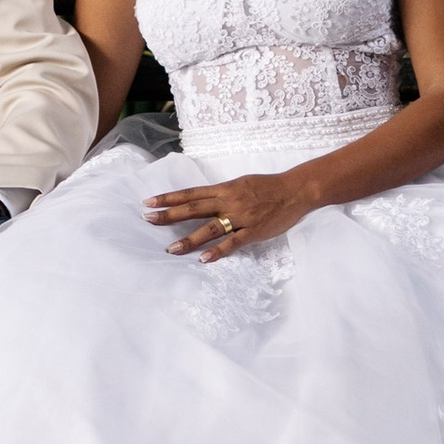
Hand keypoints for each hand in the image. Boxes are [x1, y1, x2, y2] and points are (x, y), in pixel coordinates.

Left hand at [144, 172, 314, 259]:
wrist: (295, 190)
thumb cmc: (268, 186)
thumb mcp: (240, 184)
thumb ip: (222, 193)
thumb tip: (203, 200)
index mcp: (224, 189)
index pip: (190, 193)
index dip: (169, 198)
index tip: (149, 202)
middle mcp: (229, 201)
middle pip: (193, 209)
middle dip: (169, 215)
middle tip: (148, 220)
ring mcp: (241, 217)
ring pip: (210, 229)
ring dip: (189, 239)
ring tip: (171, 249)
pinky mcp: (254, 231)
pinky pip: (233, 243)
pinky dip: (218, 251)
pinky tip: (203, 259)